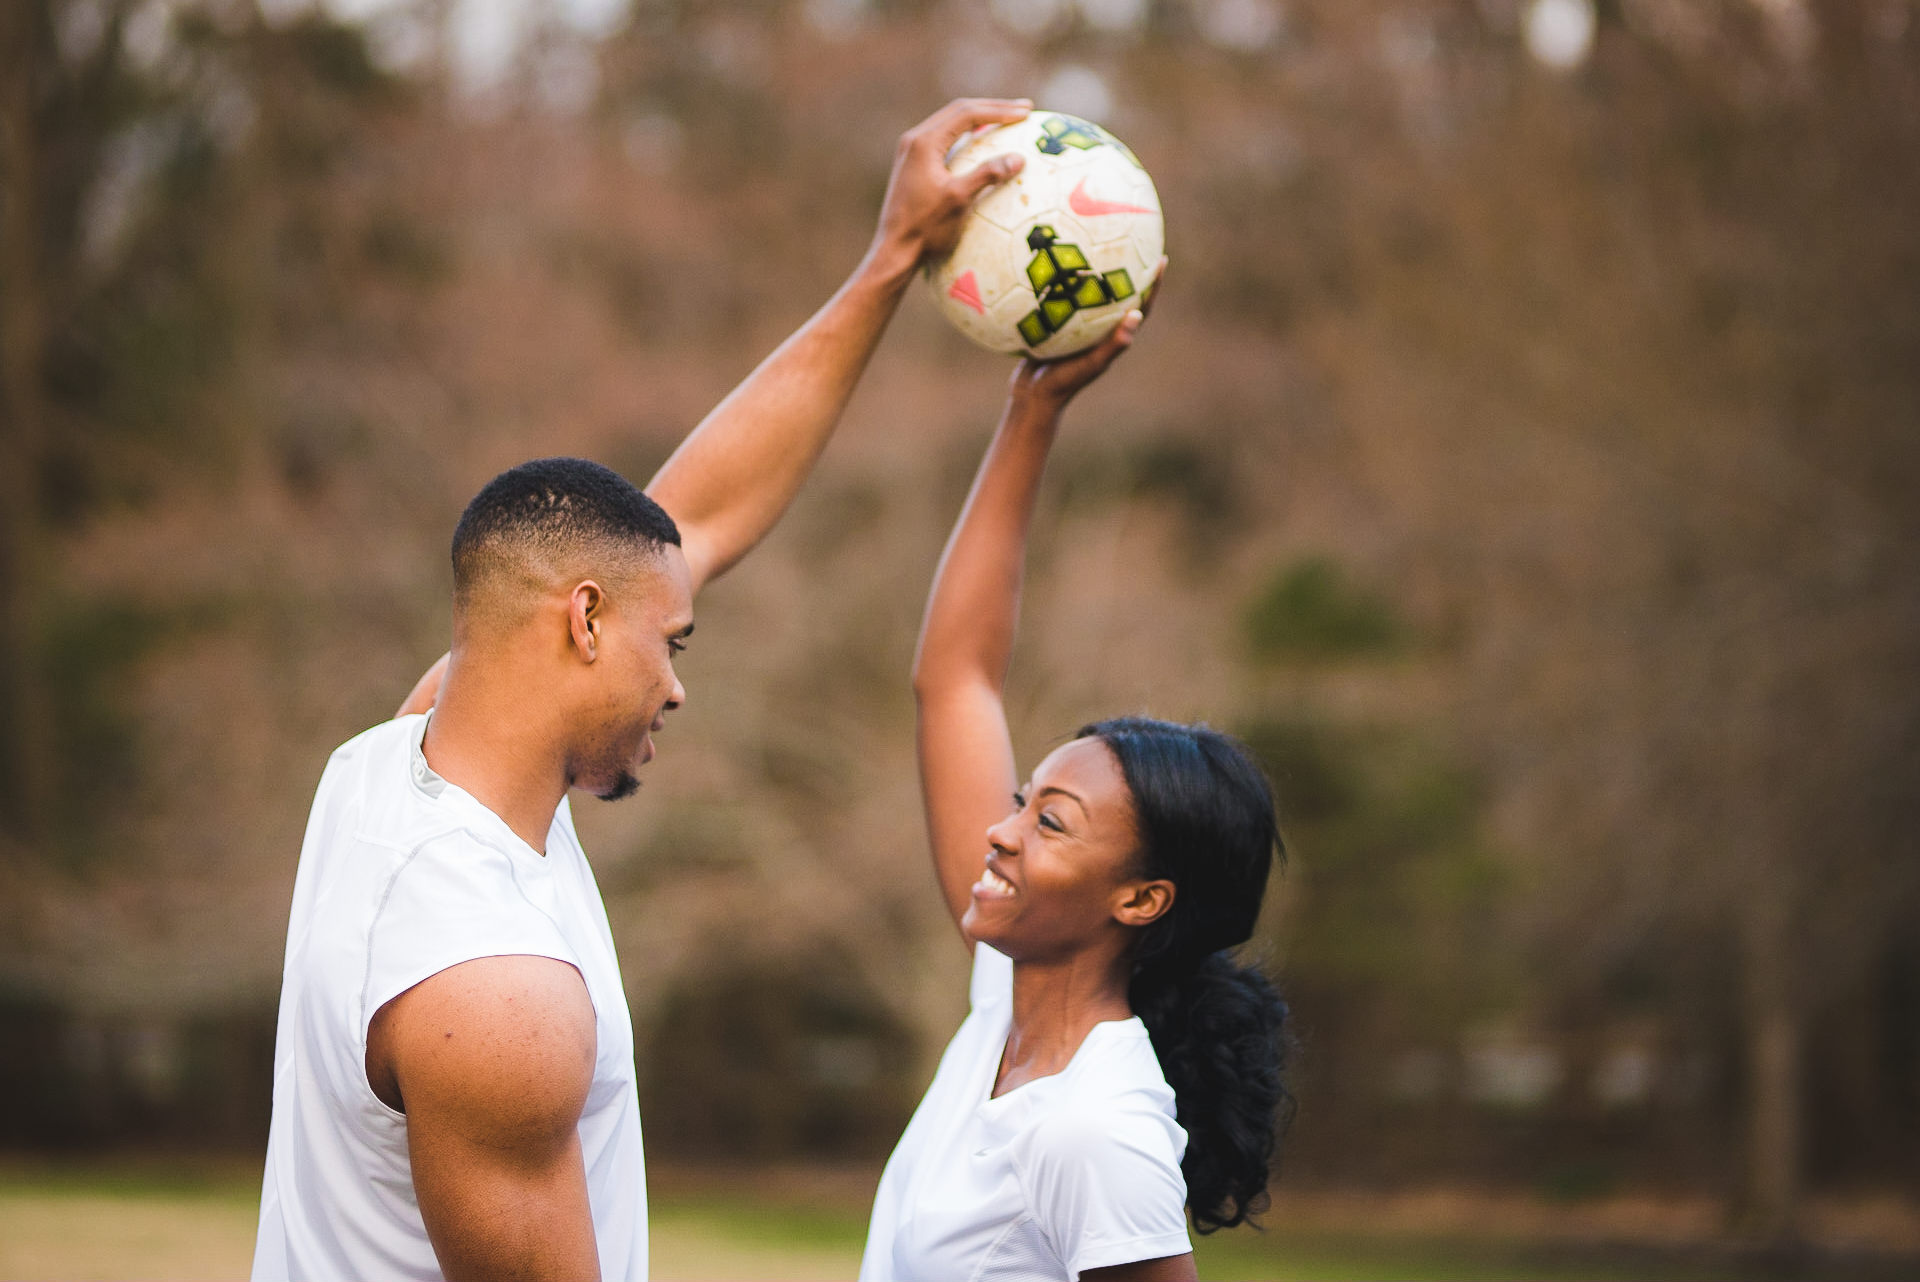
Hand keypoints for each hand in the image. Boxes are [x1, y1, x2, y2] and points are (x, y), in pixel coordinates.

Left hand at [869, 99, 1032, 272]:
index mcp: (924, 142)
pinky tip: (981, 143)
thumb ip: (987, 175)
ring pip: (950, 123)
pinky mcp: (913, 165)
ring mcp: (911, 151)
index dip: (999, 110)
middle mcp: (914, 140)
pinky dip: (967, 135)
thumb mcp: (958, 201)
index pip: (967, 113)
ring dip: (980, 118)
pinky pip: (944, 139)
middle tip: (1023, 109)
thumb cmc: (924, 228)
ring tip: (1006, 119)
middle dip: (992, 108)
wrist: (893, 251)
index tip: (1026, 112)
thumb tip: (1018, 158)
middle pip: (958, 111)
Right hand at [1009, 257, 1166, 409]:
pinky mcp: (1057, 328)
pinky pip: (1062, 300)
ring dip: (1093, 272)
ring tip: (1091, 243)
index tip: (1161, 260)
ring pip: (1088, 295)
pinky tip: (1049, 265)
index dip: (1153, 285)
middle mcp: (1098, 330)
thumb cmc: (1063, 384)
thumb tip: (1137, 315)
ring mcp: (1077, 329)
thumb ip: (1113, 344)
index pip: (1140, 306)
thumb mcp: (1090, 364)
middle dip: (1126, 270)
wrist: (1031, 398)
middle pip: (1118, 294)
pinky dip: (1061, 283)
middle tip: (1131, 241)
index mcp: (1112, 337)